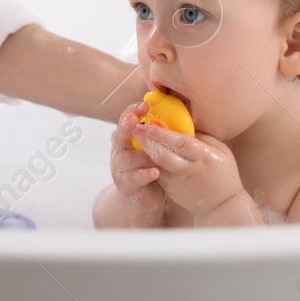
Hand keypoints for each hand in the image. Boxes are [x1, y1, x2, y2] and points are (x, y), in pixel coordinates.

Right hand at [99, 101, 166, 225]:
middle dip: (127, 126)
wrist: (146, 195)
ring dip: (142, 154)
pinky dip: (144, 174)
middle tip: (134, 120)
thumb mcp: (154, 147)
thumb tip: (179, 111)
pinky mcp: (125, 184)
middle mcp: (120, 150)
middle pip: (119, 135)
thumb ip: (158, 132)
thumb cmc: (153, 165)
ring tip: (155, 153)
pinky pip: (134, 178)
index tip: (145, 105)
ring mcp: (119, 168)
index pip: (126, 119)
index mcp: (127, 137)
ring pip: (127, 158)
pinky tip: (155, 172)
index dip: (133, 111)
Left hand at [130, 121, 256, 225]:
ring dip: (143, 150)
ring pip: (156, 164)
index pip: (180, 143)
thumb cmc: (224, 173)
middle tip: (134, 126)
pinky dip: (149, 161)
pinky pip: (157, 172)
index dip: (163, 133)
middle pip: (163, 154)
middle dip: (146, 139)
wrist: (221, 205)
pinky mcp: (171, 190)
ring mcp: (178, 182)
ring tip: (135, 136)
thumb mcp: (221, 150)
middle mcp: (189, 170)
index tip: (149, 123)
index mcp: (204, 157)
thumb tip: (182, 124)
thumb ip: (202, 137)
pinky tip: (142, 151)